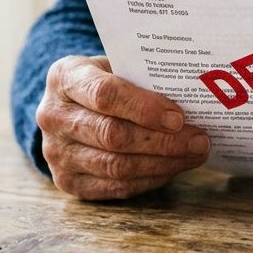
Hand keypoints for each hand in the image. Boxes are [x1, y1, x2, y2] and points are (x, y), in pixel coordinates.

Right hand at [36, 55, 209, 199]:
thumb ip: (143, 77)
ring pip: (115, 166)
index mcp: (64, 78)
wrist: (68, 107)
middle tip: (199, 140)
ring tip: (194, 154)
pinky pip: (115, 187)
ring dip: (162, 163)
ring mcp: (57, 153)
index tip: (178, 116)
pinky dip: (150, 179)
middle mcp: (53, 116)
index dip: (144, 108)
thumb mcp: (116, 65)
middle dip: (163, 140)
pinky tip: (174, 168)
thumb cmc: (104, 80)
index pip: (104, 95)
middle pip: (112, 135)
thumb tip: (192, 97)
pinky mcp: (68, 182)